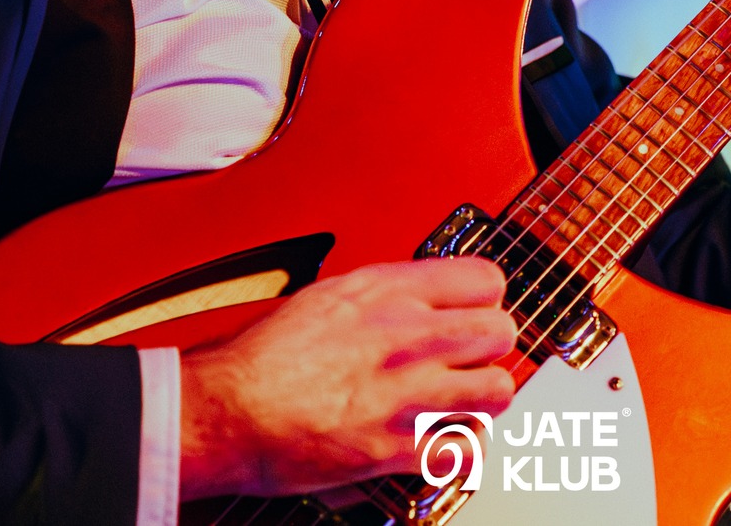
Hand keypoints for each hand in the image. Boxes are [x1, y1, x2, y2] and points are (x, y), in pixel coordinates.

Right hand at [175, 257, 516, 499]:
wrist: (229, 413)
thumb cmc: (259, 358)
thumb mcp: (324, 297)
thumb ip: (378, 298)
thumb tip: (409, 300)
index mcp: (387, 293)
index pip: (484, 279)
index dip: (484, 298)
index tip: (475, 310)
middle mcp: (408, 337)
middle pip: (501, 332)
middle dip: (489, 346)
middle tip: (472, 357)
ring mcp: (410, 394)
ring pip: (498, 390)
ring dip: (482, 397)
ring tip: (461, 400)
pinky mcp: (401, 448)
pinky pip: (468, 451)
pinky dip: (460, 450)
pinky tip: (441, 442)